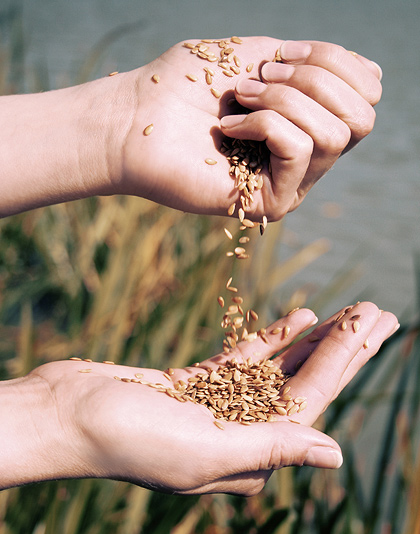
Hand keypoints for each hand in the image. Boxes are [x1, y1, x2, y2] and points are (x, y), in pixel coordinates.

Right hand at [19, 302, 396, 495]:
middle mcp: (239, 437)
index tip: (373, 323)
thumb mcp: (204, 449)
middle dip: (343, 349)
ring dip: (313, 340)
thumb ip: (270, 449)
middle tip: (378, 312)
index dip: (346, 361)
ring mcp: (218, 409)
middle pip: (304, 386)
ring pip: (279, 370)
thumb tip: (335, 455)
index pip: (311, 404)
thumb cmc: (127, 439)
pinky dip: (271, 339)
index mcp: (247, 458)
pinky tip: (299, 317)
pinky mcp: (194, 385)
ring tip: (348, 311)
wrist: (66, 415)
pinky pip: (245, 362)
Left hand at [119, 37, 381, 220]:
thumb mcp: (257, 55)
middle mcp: (307, 157)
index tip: (282, 55)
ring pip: (334, 134)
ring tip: (240, 100)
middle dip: (315, 79)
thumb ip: (311, 64)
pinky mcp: (269, 203)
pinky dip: (264, 124)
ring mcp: (290, 184)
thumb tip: (369, 75)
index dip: (336, 61)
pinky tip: (226, 127)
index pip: (366, 93)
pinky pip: (299, 150)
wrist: (134, 117)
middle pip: (362, 116)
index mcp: (308, 120)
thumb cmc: (183, 84)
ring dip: (285, 100)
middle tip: (259, 80)